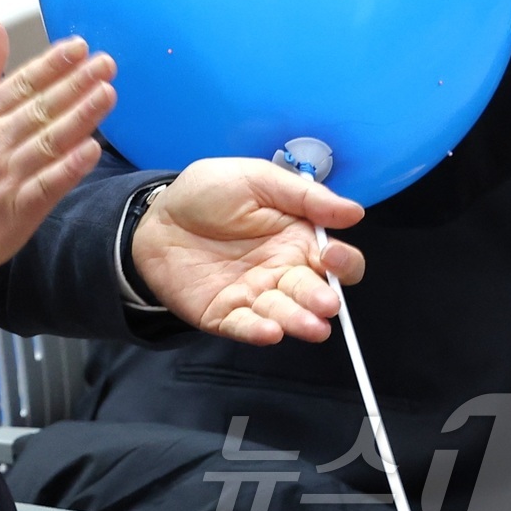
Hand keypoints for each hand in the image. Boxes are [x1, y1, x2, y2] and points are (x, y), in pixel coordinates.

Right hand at [0, 25, 115, 272]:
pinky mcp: (16, 210)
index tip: (79, 46)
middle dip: (76, 83)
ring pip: (48, 141)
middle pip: (40, 108)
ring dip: (80, 116)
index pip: (20, 84)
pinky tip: (92, 150)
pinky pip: (47, 185)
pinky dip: (69, 167)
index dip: (52, 64)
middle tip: (106, 63)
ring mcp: (5, 176)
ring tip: (107, 94)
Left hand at [131, 159, 365, 345]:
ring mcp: (256, 296)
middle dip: (323, 299)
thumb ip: (304, 196)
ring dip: (300, 322)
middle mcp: (283, 272)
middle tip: (325, 302)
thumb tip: (355, 211)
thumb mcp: (256, 179)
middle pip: (315, 293)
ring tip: (310, 325)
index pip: (337, 261)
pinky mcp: (225, 315)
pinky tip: (269, 330)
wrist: (154, 216)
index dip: (343, 262)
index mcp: (297, 240)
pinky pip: (246, 327)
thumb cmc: (207, 194)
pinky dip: (259, 331)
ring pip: (286, 315)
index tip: (331, 255)